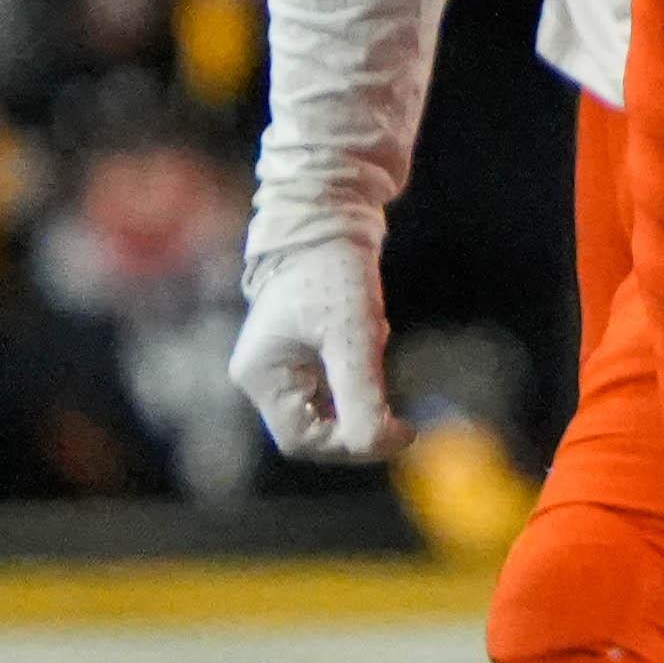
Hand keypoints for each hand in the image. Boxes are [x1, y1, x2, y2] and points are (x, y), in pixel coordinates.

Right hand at [231, 212, 396, 463]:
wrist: (330, 215)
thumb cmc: (335, 273)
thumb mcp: (355, 337)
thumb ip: (362, 395)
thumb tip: (378, 446)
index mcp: (260, 378)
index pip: (303, 440)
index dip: (351, 447)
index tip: (403, 432)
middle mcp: (263, 376)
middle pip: (316, 428)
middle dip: (361, 413)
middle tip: (399, 395)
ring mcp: (280, 364)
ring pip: (332, 404)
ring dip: (364, 385)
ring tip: (372, 335)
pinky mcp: (302, 350)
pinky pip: (338, 378)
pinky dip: (362, 365)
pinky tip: (370, 327)